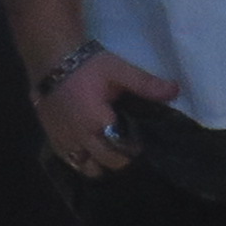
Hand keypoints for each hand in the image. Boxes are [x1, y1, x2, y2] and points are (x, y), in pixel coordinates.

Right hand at [30, 40, 173, 178]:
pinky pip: (68, 160)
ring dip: (97, 163)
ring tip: (105, 149)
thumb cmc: (86, 66)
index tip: (139, 143)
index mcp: (99, 122)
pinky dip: (80, 159)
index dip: (134, 149)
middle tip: (126, 145)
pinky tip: (86, 148)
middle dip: (119, 158)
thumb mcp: (118, 71)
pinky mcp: (51, 137)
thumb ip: (145, 84)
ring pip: (85, 167)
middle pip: (106, 162)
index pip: (122, 150)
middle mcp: (80, 137)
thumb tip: (176, 90)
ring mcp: (63, 140)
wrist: (49, 58)